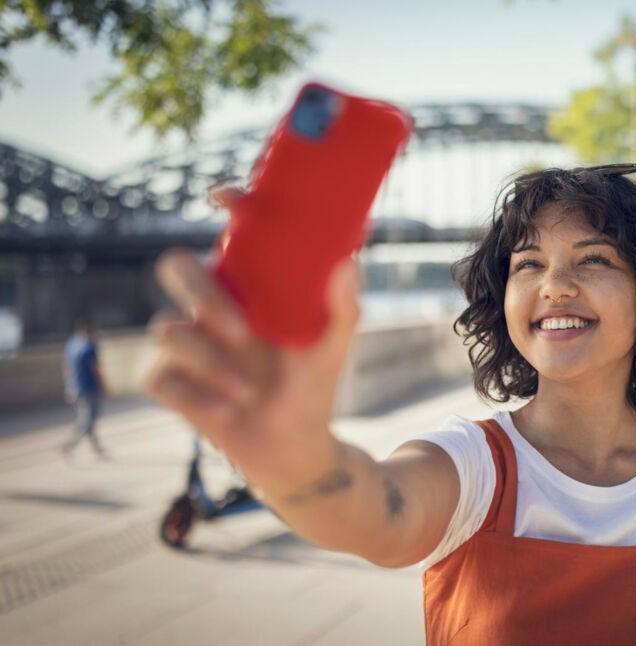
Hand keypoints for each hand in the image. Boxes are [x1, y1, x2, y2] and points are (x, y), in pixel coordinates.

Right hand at [145, 186, 362, 490]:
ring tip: (251, 393)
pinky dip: (198, 397)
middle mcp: (210, 304)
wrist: (293, 444)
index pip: (228, 233)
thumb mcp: (333, 346)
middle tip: (241, 329)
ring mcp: (186, 341)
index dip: (226, 207)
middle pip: (174, 267)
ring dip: (212, 363)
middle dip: (202, 295)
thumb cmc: (310, 384)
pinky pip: (161, 376)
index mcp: (247, 285)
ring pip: (168, 329)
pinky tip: (228, 412)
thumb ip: (343, 307)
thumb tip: (348, 263)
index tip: (226, 197)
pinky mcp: (170, 380)